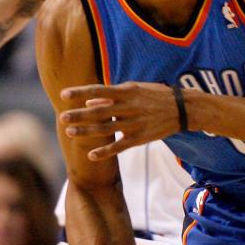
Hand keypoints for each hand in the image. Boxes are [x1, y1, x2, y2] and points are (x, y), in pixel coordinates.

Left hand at [60, 82, 181, 159]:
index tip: (63, 95)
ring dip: (86, 131)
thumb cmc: (155, 95)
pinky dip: (105, 151)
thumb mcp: (135, 89)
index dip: (80, 93)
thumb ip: (112, 94)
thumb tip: (89, 102)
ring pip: (106, 129)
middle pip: (99, 112)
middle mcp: (129, 107)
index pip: (98, 90)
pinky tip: (91, 155)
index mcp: (127, 92)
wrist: (183, 109)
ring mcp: (134, 124)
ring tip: (70, 132)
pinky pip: (120, 146)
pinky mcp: (140, 138)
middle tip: (61, 117)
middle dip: (79, 115)